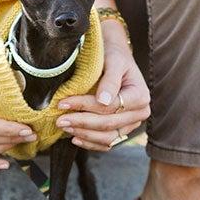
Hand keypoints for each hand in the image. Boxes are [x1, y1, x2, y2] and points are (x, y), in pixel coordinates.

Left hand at [56, 21, 150, 150]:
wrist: (116, 59)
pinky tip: (75, 138)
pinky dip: (91, 142)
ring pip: (108, 138)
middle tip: (59, 120)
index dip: (85, 106)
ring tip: (64, 127)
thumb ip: (110, 80)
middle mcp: (140, 113)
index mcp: (140, 96)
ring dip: (84, 134)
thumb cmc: (114, 57)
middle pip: (108, 124)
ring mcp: (131, 124)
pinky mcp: (122, 130)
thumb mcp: (113, 62)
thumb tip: (103, 101)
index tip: (63, 103)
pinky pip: (107, 143)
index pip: (110, 107)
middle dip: (81, 122)